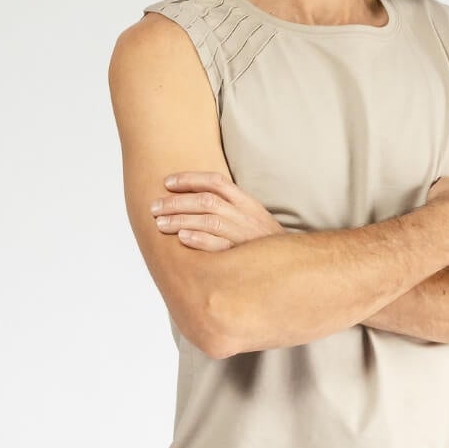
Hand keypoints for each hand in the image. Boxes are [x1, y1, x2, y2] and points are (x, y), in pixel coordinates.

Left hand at [149, 170, 284, 250]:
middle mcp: (246, 216)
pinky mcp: (244, 256)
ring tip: (160, 224)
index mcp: (248, 203)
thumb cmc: (265, 245)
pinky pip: (218, 245)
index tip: (167, 182)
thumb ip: (230, 208)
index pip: (216, 182)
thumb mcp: (252, 219)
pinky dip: (199, 239)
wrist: (294, 268)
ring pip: (209, 220)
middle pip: (206, 201)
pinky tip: (182, 238)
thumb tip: (195, 201)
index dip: (190, 179)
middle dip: (177, 202)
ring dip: (181, 219)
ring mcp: (246, 235)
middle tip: (154, 207)